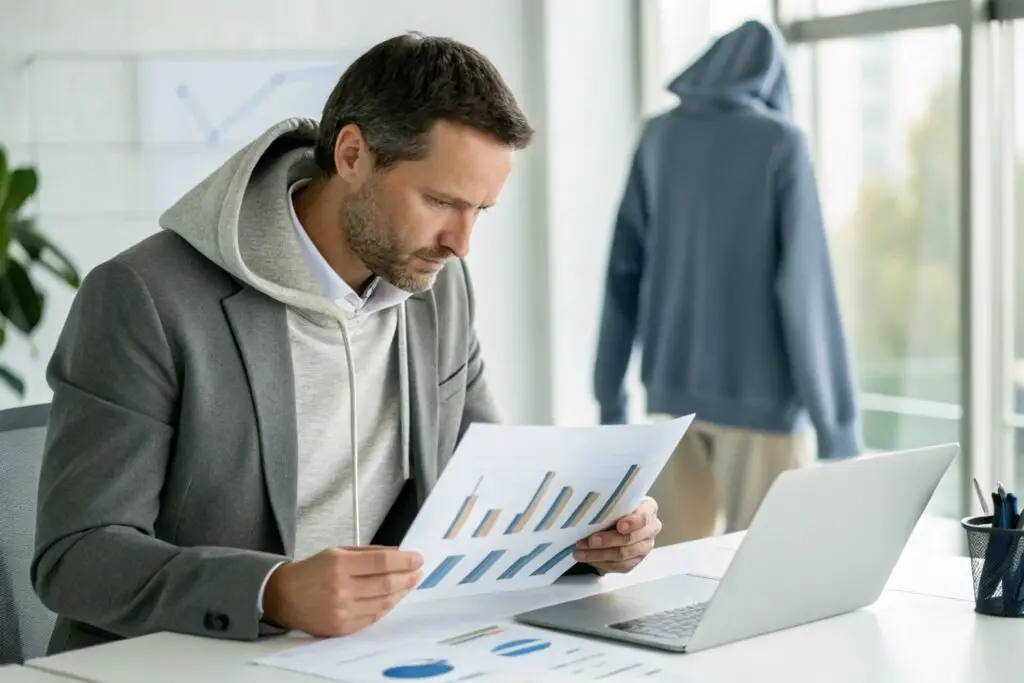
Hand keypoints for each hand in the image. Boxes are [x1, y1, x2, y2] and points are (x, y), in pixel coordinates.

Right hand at [262, 546, 423, 636]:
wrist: (284, 597)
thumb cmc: (312, 571)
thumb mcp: (337, 552)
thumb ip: (368, 553)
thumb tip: (398, 554)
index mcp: (339, 565)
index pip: (381, 562)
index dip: (404, 560)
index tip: (417, 558)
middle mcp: (341, 589)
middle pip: (386, 583)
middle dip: (408, 576)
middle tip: (418, 571)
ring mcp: (342, 611)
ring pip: (383, 603)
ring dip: (401, 592)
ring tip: (410, 583)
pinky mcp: (341, 628)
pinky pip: (373, 618)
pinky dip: (386, 607)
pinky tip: (394, 597)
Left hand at [573, 497, 660, 573]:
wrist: (618, 518)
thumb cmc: (616, 505)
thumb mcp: (616, 500)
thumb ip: (611, 505)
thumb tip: (590, 512)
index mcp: (648, 509)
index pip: (643, 517)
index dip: (632, 523)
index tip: (619, 526)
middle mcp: (650, 529)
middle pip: (630, 539)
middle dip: (607, 541)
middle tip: (588, 541)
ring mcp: (644, 547)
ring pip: (623, 556)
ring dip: (599, 555)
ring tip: (580, 552)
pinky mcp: (635, 561)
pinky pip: (620, 566)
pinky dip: (602, 563)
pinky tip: (589, 559)